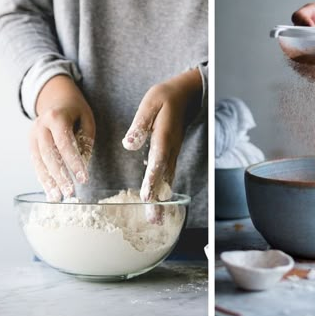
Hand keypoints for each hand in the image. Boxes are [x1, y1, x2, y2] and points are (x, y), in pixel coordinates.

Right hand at [29, 76, 94, 200]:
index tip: (84, 178)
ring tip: (58, 197)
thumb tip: (83, 164)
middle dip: (60, 175)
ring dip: (49, 181)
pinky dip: (43, 178)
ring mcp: (33, 134)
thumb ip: (85, 140)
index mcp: (56, 116)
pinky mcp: (30, 143)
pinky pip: (36, 163)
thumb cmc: (75, 111)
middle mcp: (41, 125)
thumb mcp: (86, 119)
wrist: (56, 99)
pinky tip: (50, 191)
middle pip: (50, 154)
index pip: (64, 143)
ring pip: (40, 161)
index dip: (74, 161)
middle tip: (70, 192)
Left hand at [123, 69, 201, 208]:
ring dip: (162, 200)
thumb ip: (139, 124)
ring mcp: (173, 152)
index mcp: (164, 136)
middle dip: (158, 200)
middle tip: (154, 220)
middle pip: (164, 177)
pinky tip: (159, 204)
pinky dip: (164, 191)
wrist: (185, 95)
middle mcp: (171, 148)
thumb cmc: (164, 97)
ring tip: (156, 220)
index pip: (158, 160)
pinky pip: (168, 175)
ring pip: (167, 180)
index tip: (147, 197)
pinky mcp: (171, 154)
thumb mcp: (150, 103)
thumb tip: (128, 144)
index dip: (153, 179)